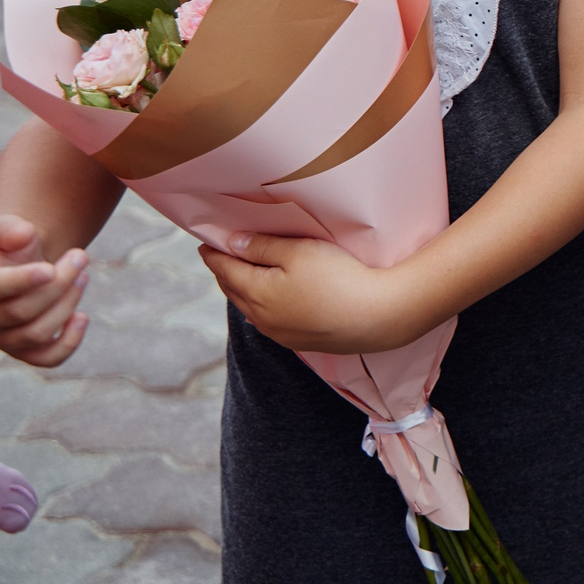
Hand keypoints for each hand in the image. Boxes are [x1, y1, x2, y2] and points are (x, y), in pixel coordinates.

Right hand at [0, 215, 88, 367]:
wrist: (13, 267)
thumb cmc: (5, 247)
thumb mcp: (1, 231)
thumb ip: (8, 229)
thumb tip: (24, 234)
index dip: (19, 282)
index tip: (49, 269)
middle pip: (20, 311)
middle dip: (58, 283)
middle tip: (81, 255)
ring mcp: (1, 338)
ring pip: (35, 334)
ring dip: (67, 304)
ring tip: (84, 275)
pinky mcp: (23, 349)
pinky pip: (45, 359)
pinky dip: (68, 344)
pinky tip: (82, 317)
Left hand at [199, 231, 433, 354]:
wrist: (376, 316)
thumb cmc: (337, 277)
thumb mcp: (299, 251)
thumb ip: (262, 246)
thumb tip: (231, 244)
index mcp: (256, 292)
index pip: (225, 269)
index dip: (214, 254)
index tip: (206, 242)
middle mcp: (261, 317)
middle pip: (233, 290)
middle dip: (225, 272)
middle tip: (221, 256)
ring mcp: (279, 333)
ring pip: (250, 308)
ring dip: (242, 290)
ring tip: (242, 275)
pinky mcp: (299, 341)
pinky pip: (269, 321)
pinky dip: (261, 306)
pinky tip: (268, 303)